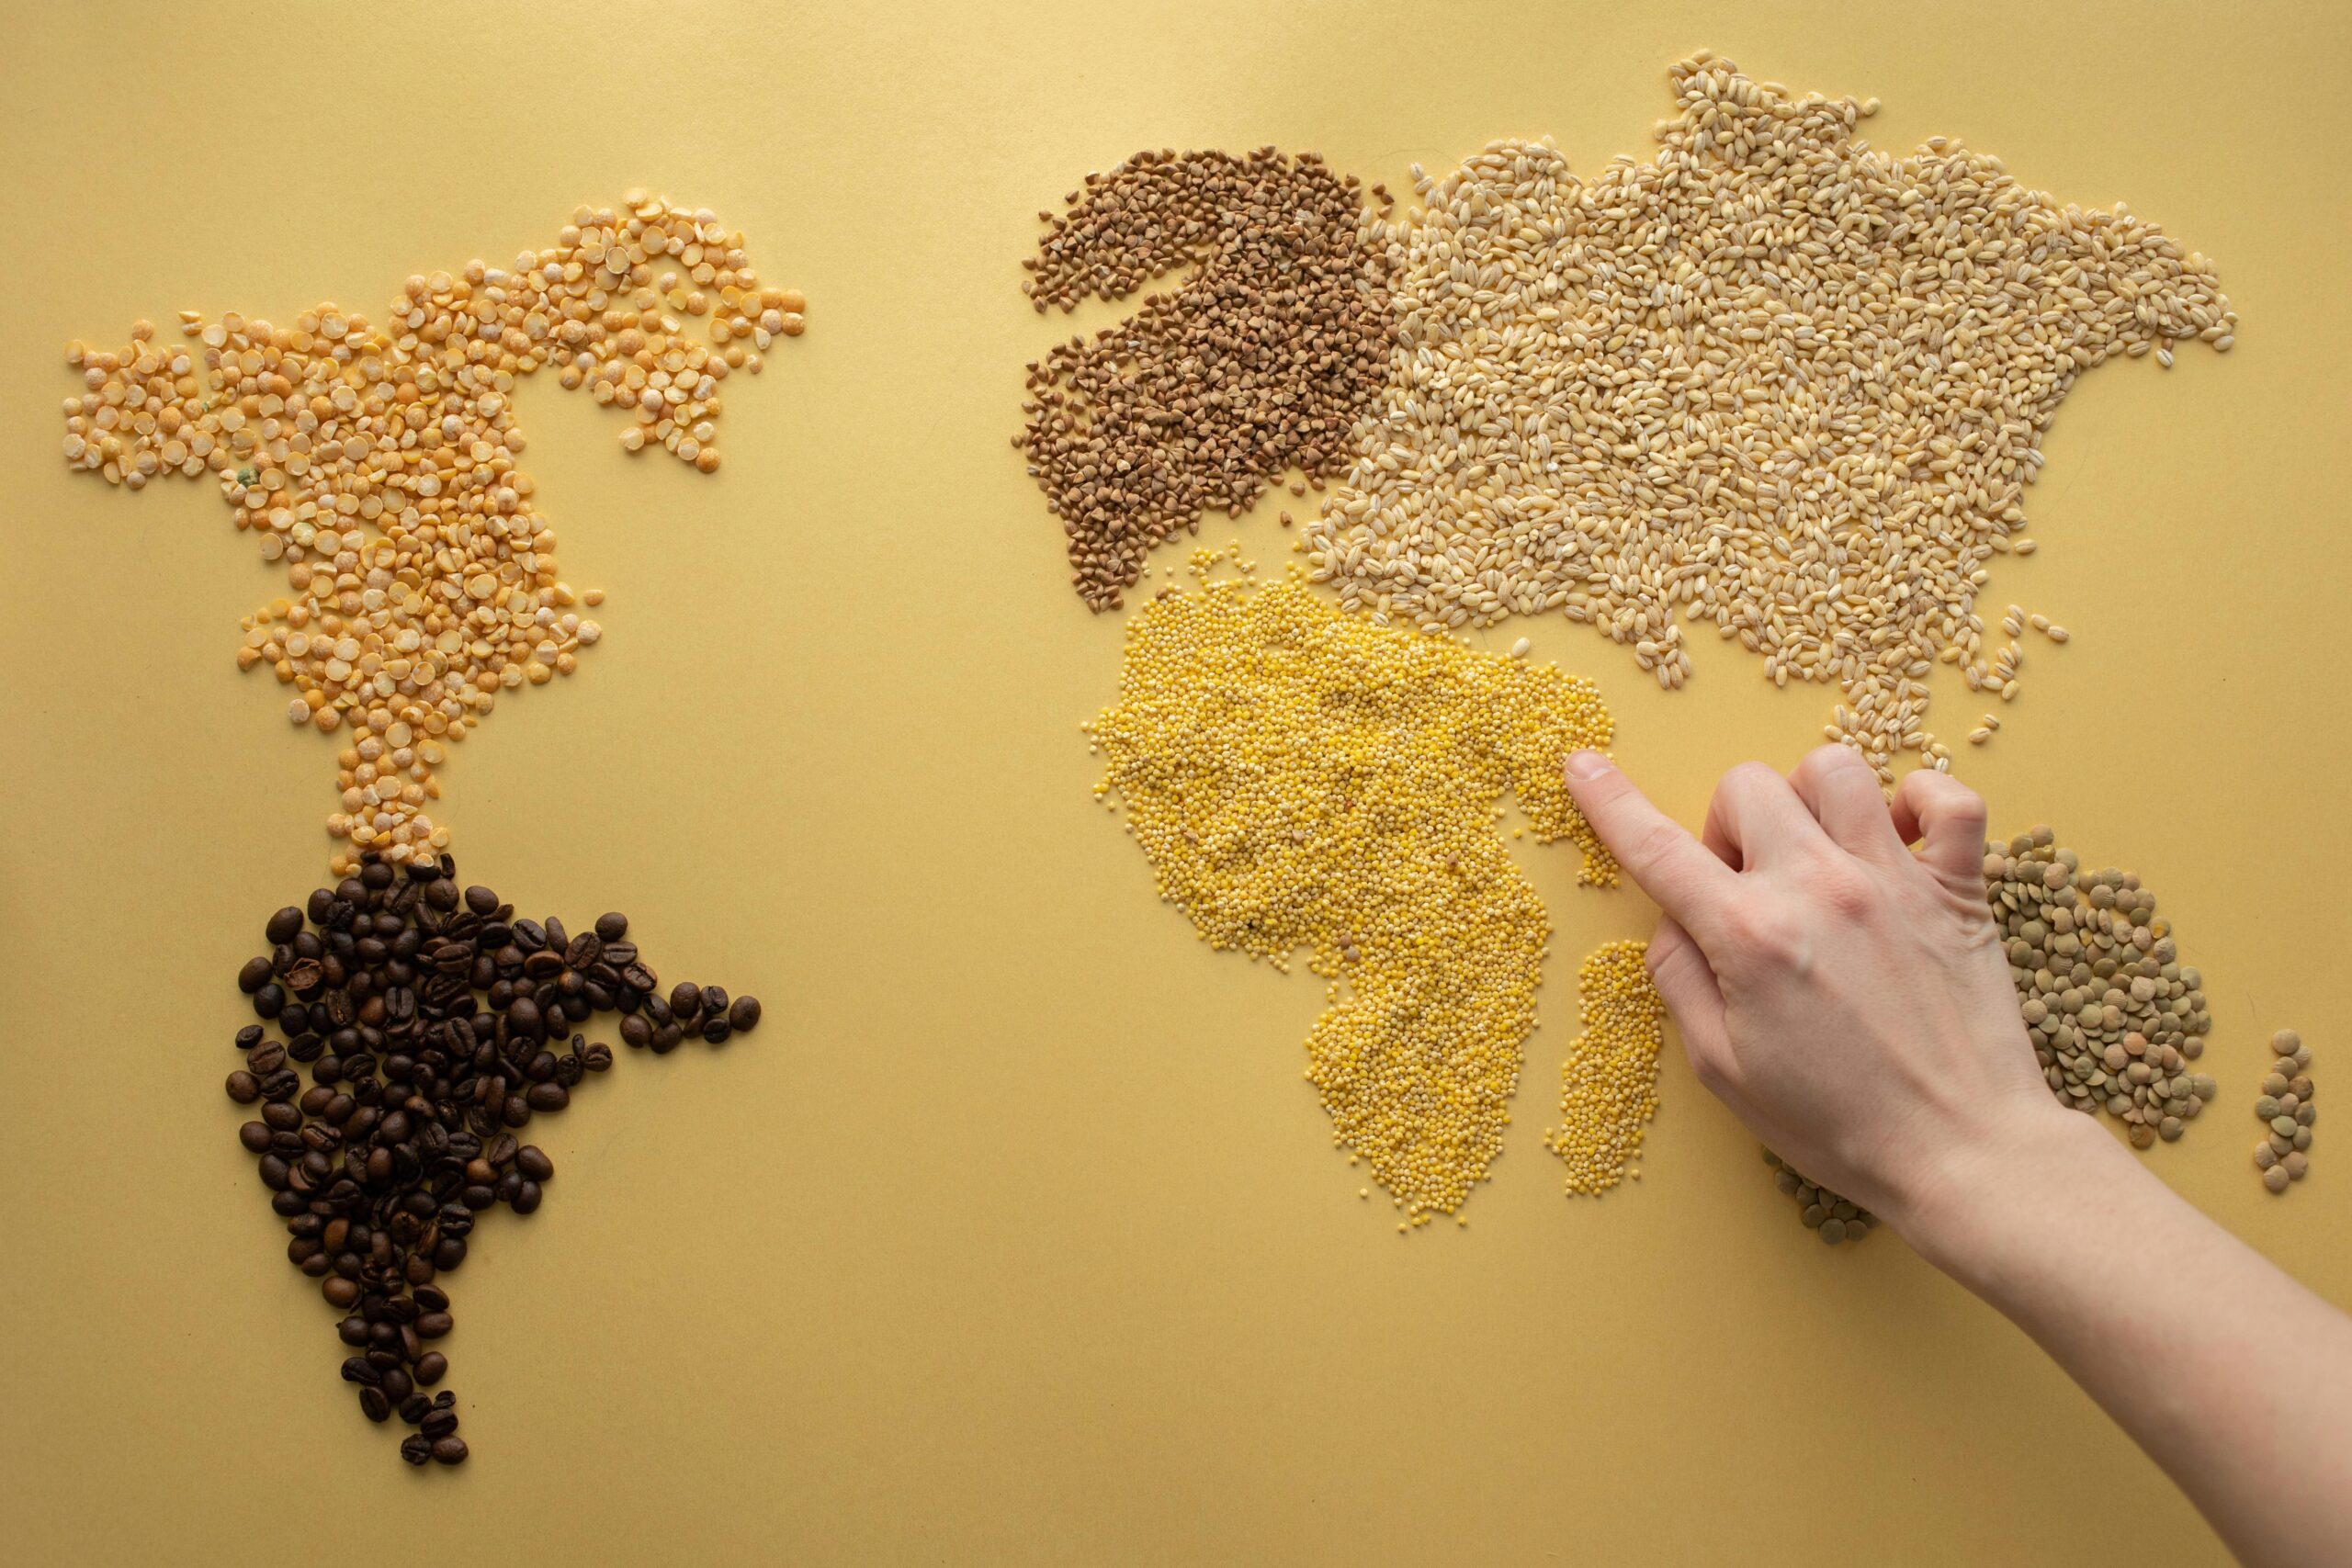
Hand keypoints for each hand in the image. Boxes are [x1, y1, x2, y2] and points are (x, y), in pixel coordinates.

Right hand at [1562, 745, 2092, 1241]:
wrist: (1963, 1154)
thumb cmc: (1839, 1125)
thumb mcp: (1722, 1070)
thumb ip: (1681, 982)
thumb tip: (1675, 922)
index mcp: (1750, 938)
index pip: (1655, 848)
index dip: (1609, 802)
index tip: (1583, 766)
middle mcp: (1819, 889)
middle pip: (1746, 785)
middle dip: (1727, 824)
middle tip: (1743, 884)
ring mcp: (1896, 880)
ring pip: (1836, 769)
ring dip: (1809, 799)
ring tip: (1817, 852)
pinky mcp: (1961, 889)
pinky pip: (1948, 798)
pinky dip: (1922, 801)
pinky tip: (1900, 839)